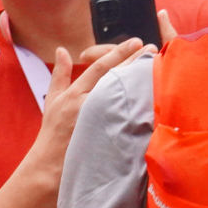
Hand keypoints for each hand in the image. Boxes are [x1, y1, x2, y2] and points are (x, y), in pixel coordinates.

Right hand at [20, 38, 144, 186]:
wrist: (51, 165)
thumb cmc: (53, 132)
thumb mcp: (53, 99)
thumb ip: (59, 74)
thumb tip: (61, 50)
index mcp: (75, 94)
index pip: (100, 67)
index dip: (118, 53)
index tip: (134, 41)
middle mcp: (88, 105)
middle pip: (116, 78)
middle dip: (134, 61)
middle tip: (151, 47)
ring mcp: (99, 121)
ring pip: (123, 96)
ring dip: (140, 79)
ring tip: (155, 65)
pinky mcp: (108, 136)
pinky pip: (127, 117)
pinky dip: (139, 105)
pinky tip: (153, 95)